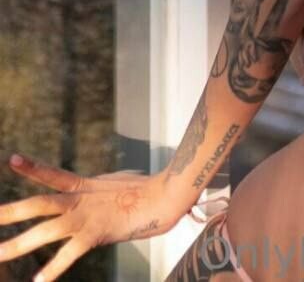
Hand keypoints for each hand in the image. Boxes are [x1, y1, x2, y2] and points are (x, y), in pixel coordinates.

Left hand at [0, 156, 182, 279]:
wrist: (162, 198)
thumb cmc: (144, 189)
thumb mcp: (114, 183)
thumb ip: (100, 187)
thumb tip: (103, 186)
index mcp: (83, 185)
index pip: (51, 173)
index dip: (31, 167)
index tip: (12, 159)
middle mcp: (78, 200)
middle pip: (37, 205)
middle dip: (9, 213)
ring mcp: (85, 218)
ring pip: (44, 232)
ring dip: (17, 244)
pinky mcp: (95, 235)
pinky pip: (67, 255)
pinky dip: (51, 270)